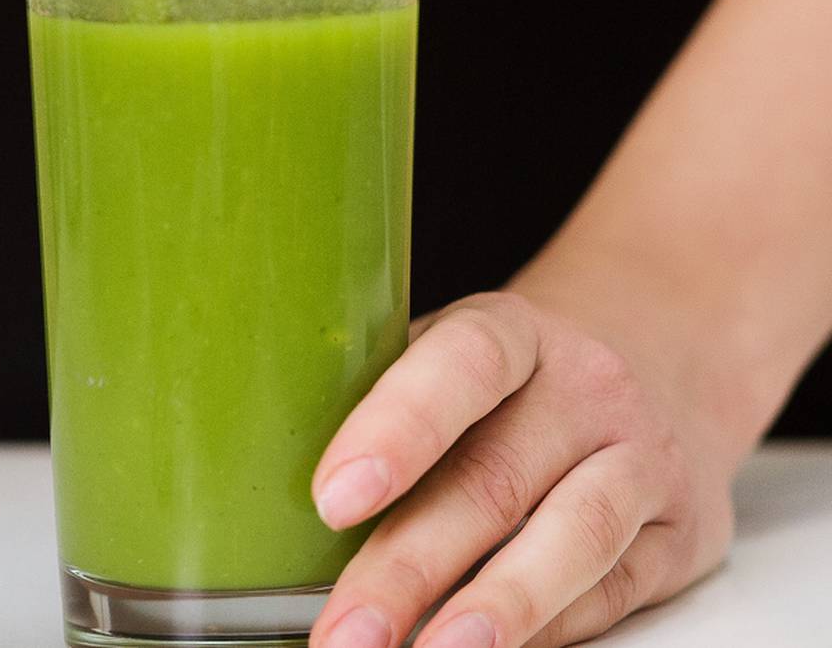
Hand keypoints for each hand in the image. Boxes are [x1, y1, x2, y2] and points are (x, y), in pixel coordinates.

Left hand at [307, 291, 736, 647]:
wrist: (664, 353)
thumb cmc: (515, 373)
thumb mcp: (449, 351)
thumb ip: (378, 398)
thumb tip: (265, 477)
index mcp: (511, 330)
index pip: (460, 366)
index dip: (396, 430)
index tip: (332, 497)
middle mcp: (588, 388)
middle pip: (495, 480)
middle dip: (410, 567)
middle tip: (346, 629)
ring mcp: (643, 459)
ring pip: (571, 539)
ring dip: (494, 610)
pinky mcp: (684, 533)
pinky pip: (612, 590)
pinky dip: (549, 630)